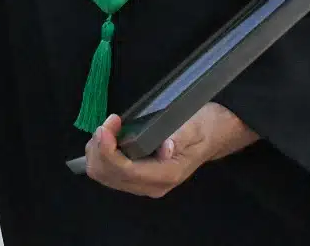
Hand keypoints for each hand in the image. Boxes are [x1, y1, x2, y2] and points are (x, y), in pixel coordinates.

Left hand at [81, 104, 256, 198]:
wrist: (213, 134)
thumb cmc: (203, 127)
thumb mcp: (193, 126)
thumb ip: (179, 137)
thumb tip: (166, 148)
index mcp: (166, 175)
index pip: (125, 171)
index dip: (108, 149)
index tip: (109, 123)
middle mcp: (151, 185)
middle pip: (108, 175)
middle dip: (99, 148)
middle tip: (108, 123)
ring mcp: (142, 183)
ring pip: (103, 174)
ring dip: (97, 150)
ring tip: (108, 127)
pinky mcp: (136, 177)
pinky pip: (107, 171)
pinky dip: (101, 153)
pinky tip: (109, 136)